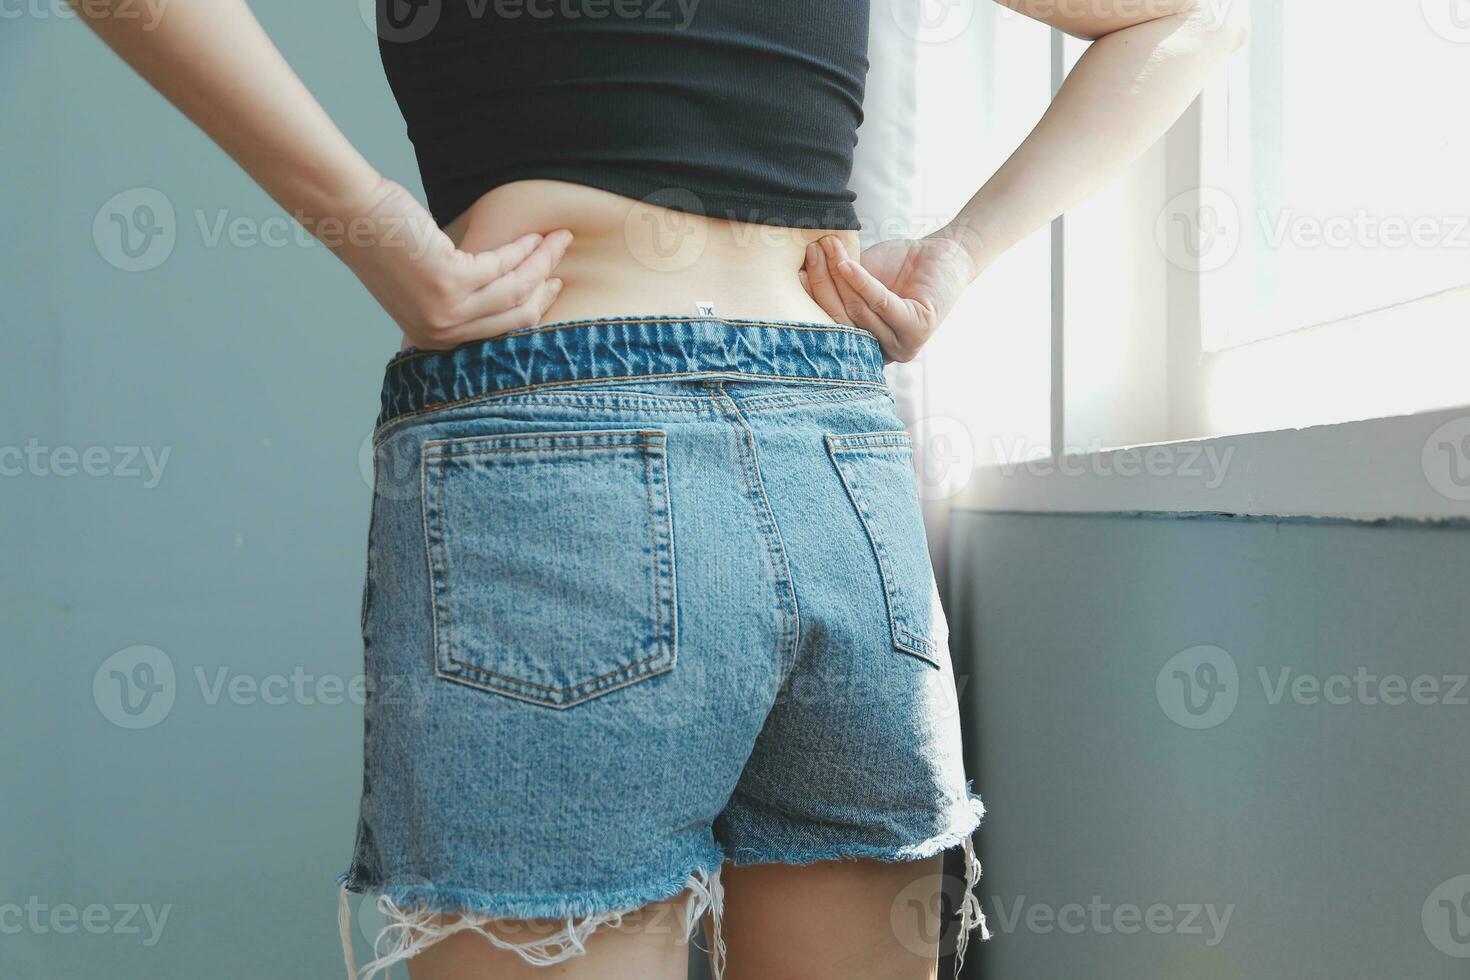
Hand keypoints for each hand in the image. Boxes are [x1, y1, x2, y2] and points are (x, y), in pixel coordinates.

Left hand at [327, 178, 571, 349]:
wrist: (354, 217)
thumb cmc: (387, 242)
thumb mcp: (426, 283)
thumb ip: (462, 296)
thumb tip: (516, 283)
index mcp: (436, 338)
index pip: (501, 330)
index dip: (534, 306)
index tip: (551, 285)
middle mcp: (442, 332)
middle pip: (517, 314)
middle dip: (546, 283)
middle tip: (561, 257)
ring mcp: (446, 311)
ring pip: (515, 290)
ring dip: (542, 261)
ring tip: (558, 239)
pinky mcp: (450, 283)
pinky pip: (501, 267)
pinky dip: (521, 249)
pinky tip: (532, 236)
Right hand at [801, 231, 977, 362]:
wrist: (942, 254)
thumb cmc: (899, 268)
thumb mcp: (859, 279)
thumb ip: (835, 286)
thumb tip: (796, 281)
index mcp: (865, 347)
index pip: (831, 327)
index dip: (812, 299)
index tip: (796, 273)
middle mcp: (883, 354)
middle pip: (842, 319)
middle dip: (823, 284)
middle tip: (812, 253)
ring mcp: (902, 346)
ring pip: (858, 310)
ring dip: (839, 276)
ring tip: (828, 247)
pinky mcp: (918, 330)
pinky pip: (881, 304)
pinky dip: (861, 282)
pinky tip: (846, 264)